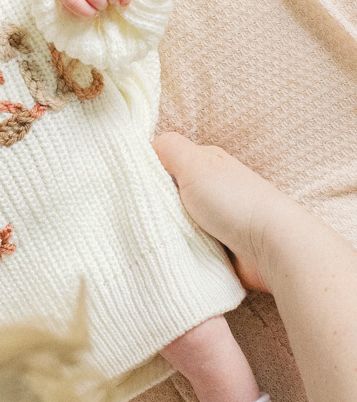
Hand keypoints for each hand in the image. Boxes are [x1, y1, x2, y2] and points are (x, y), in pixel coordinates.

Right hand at [152, 132, 296, 291]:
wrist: (273, 248)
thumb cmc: (234, 201)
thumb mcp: (195, 163)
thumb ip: (167, 148)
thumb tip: (145, 149)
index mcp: (204, 163)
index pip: (162, 161)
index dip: (143, 171)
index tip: (128, 185)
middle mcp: (209, 188)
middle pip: (164, 193)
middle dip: (151, 204)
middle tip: (136, 215)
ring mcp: (213, 219)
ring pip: (172, 222)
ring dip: (164, 230)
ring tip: (150, 236)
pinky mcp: (216, 247)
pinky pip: (185, 246)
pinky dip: (178, 249)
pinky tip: (167, 252)